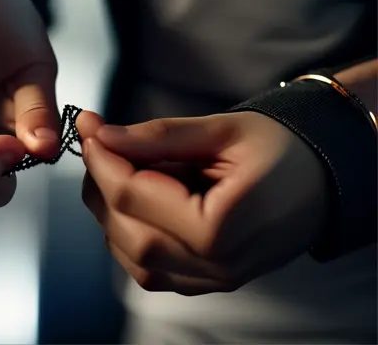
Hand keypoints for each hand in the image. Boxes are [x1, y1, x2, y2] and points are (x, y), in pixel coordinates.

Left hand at [77, 111, 329, 294]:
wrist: (325, 181)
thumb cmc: (282, 150)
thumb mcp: (222, 131)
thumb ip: (157, 137)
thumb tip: (100, 133)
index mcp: (219, 226)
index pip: (133, 196)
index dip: (102, 160)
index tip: (90, 130)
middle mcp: (213, 264)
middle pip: (125, 231)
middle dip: (101, 185)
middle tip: (102, 147)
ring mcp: (211, 280)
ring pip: (130, 256)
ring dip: (111, 212)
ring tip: (122, 171)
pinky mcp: (207, 283)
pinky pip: (148, 270)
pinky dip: (129, 236)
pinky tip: (137, 204)